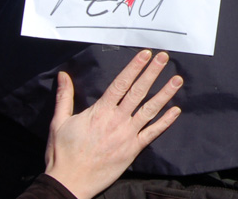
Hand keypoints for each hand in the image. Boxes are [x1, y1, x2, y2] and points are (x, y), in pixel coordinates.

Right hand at [44, 50, 181, 198]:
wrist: (69, 183)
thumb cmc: (62, 153)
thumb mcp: (59, 122)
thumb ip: (64, 96)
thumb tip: (63, 75)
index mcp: (100, 111)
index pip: (121, 84)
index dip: (134, 67)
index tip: (145, 54)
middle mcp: (117, 120)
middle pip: (138, 92)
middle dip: (152, 73)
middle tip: (164, 57)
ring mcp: (127, 134)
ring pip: (150, 110)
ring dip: (165, 94)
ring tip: (178, 80)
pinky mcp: (133, 149)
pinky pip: (152, 133)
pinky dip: (165, 122)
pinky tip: (176, 110)